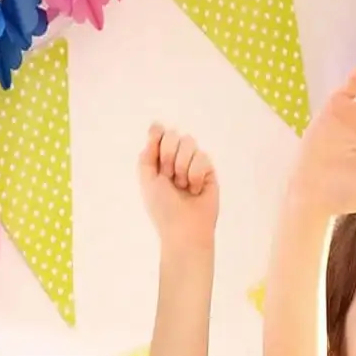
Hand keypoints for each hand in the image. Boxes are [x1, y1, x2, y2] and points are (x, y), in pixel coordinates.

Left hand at [138, 127, 218, 249]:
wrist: (184, 228)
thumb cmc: (162, 208)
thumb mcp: (147, 180)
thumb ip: (148, 154)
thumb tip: (155, 127)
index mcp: (158, 162)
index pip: (159, 134)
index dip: (158, 138)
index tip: (157, 153)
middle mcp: (176, 160)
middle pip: (174, 135)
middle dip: (168, 155)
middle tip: (168, 176)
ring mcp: (193, 164)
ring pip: (189, 142)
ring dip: (182, 166)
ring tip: (182, 185)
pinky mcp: (209, 171)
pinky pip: (203, 156)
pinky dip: (195, 174)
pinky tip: (195, 189)